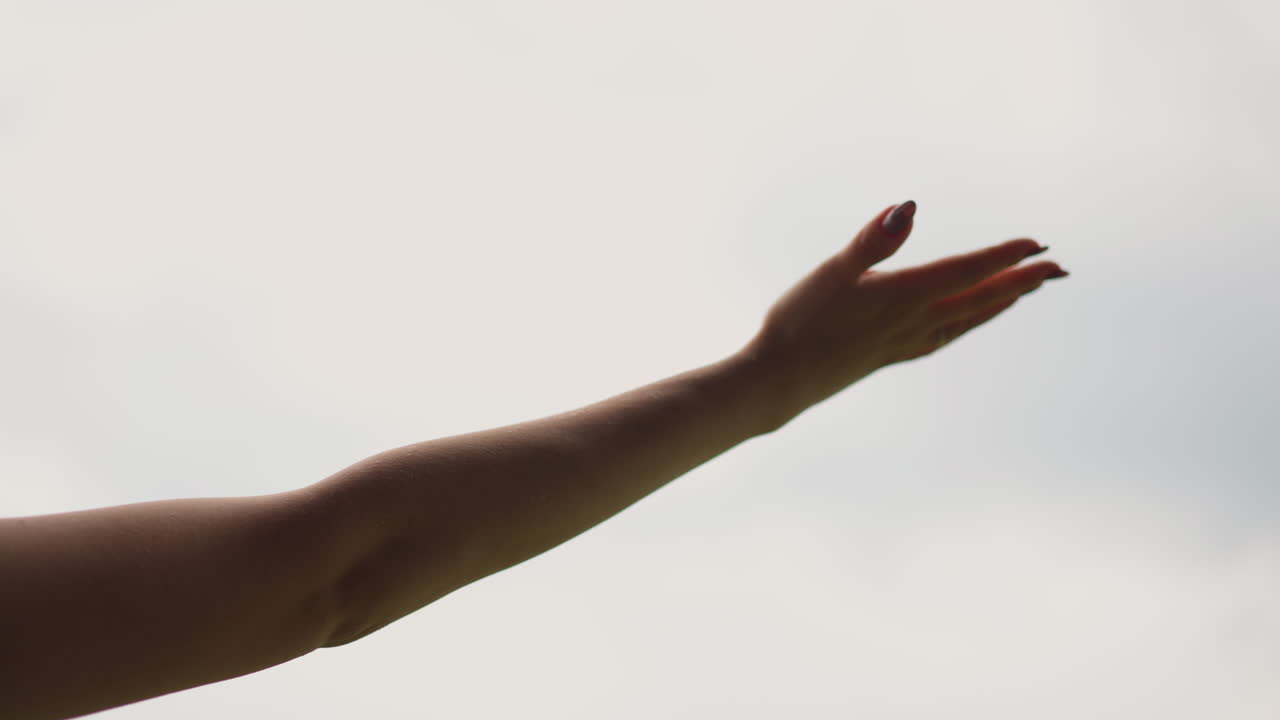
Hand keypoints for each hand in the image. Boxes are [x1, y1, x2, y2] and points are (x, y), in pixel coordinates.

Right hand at [745, 200, 1067, 424]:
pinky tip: (965, 322)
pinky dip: (968, 324)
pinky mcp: (891, 355)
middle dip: (1020, 281)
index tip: (1037, 243)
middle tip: (1058, 268)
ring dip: (999, 303)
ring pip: (967, 320)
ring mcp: (904, 343)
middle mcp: (913, 322)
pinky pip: (945, 336)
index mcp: (902, 296)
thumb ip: (873, 240)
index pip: (965, 271)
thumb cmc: (799, 322)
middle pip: (979, 298)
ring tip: (1026, 291)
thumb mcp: (832, 272)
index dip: (1003, 256)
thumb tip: (909, 207)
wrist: (778, 381)